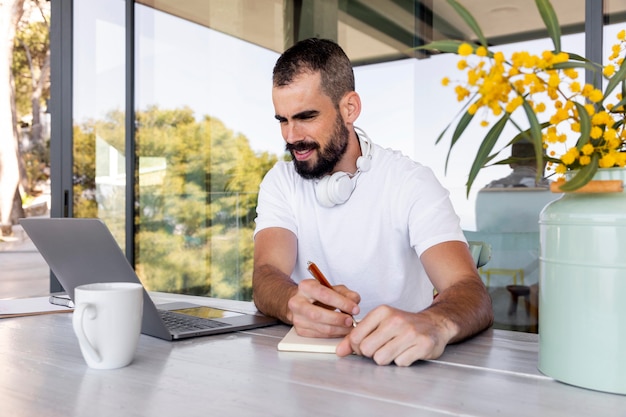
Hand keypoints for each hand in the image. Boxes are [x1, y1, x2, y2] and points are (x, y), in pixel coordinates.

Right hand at [287, 279, 359, 337]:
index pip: (324, 294)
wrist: (301, 302)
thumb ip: (345, 293)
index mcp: (305, 287)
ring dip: (339, 329)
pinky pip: (320, 335)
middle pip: (318, 314)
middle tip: (351, 320)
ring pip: (320, 327)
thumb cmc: (318, 294)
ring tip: (350, 327)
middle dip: (338, 319)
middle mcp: (297, 302)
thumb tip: (355, 301)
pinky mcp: (300, 330)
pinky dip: (334, 334)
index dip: (341, 302)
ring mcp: (297, 318)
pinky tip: (341, 330)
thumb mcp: (332, 288)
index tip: (354, 308)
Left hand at [335, 305, 452, 365]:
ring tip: (396, 349)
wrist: (435, 324)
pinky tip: (408, 351)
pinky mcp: (423, 345)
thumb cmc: (403, 325)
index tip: (366, 344)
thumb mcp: (379, 323)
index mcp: (383, 311)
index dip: (357, 346)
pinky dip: (402, 361)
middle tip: (383, 347)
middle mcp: (396, 320)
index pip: (356, 337)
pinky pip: (400, 363)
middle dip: (372, 353)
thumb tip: (340, 351)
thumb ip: (357, 336)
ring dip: (387, 358)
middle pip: (367, 349)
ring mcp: (410, 333)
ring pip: (381, 359)